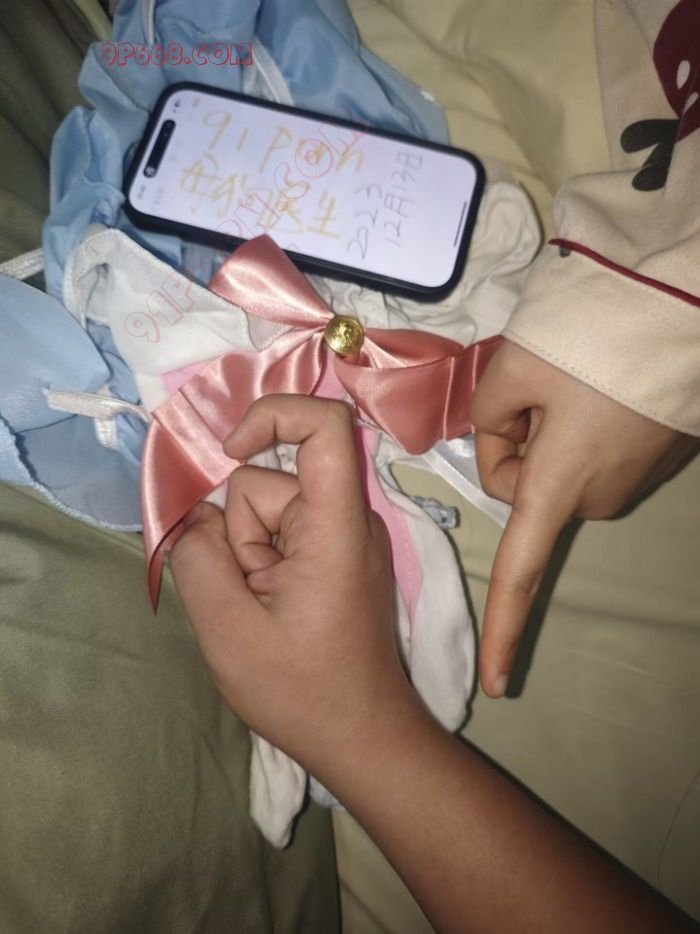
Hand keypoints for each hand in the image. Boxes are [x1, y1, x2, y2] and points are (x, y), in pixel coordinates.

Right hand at [169, 395, 415, 776]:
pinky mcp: (336, 556)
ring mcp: (345, 537)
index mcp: (336, 527)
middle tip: (250, 596)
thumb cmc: (302, 690)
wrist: (362, 736)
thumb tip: (191, 514)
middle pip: (271, 482)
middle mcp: (349, 519)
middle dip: (240, 532)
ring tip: (263, 610)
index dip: (273, 415)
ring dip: (249, 554)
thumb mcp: (227, 629)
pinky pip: (281, 534)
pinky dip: (261, 563)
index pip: (326, 426)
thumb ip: (197, 557)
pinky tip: (270, 610)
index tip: (230, 451)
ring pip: (268, 512)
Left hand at [471, 340, 696, 697]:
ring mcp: (635, 478)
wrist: (687, 305)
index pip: (521, 571)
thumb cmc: (592, 340)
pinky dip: (585, 423)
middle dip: (516, 446)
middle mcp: (600, 496)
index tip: (499, 684)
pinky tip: (602, 385)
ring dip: (553, 429)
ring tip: (576, 382)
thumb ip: (485, 420)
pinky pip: (596, 450)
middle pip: (525, 487)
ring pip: (560, 465)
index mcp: (559, 485)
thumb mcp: (510, 372)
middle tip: (537, 390)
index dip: (504, 629)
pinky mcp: (657, 455)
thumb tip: (502, 441)